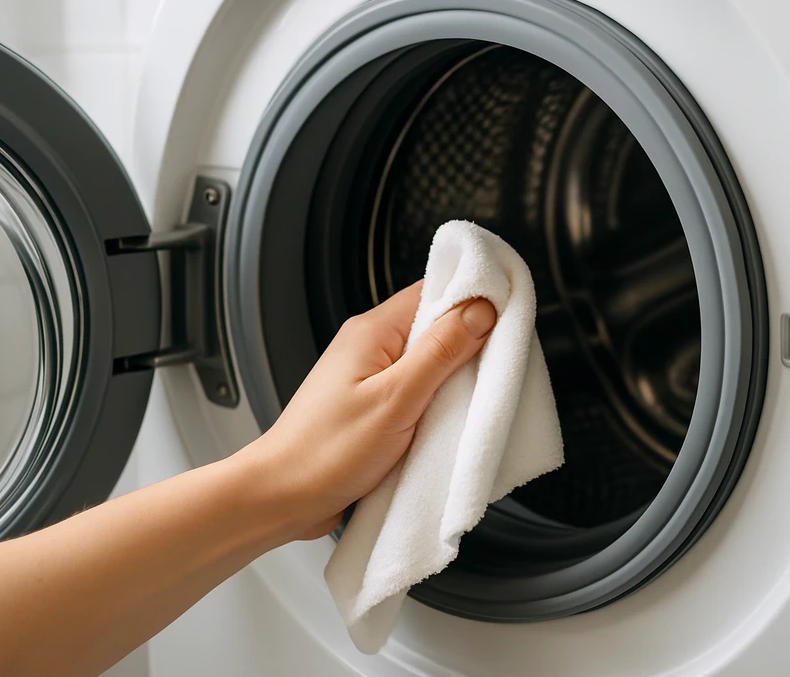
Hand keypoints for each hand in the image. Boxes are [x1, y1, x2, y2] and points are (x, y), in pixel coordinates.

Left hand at [234, 280, 496, 540]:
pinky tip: (447, 421)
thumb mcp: (396, 399)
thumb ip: (440, 352)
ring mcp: (371, 377)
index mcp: (372, 331)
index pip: (434, 290)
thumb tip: (480, 310)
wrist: (283, 498)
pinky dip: (437, 404)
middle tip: (495, 366)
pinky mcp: (374, 406)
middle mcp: (371, 347)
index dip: (474, 299)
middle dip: (470, 344)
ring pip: (429, 362)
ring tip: (471, 399)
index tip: (506, 317)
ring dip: (454, 379)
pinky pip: (417, 391)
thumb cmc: (324, 452)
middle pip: (436, 326)